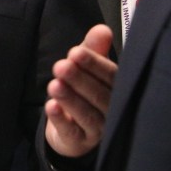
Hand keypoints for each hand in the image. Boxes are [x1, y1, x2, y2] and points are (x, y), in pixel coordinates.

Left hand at [44, 24, 116, 157]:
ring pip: (87, 115)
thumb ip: (94, 48)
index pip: (112, 77)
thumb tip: (102, 29)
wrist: (75, 129)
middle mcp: (113, 111)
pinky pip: (72, 131)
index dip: (94, 64)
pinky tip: (51, 106)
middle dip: (80, 80)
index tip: (75, 52)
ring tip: (54, 84)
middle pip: (99, 95)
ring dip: (71, 99)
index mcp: (119, 90)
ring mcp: (99, 130)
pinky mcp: (80, 141)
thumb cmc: (86, 90)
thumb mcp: (89, 67)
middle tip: (62, 66)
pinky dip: (61, 119)